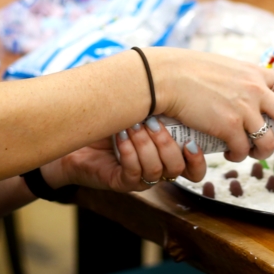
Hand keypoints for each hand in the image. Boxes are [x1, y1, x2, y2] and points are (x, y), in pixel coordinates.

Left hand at [50, 121, 204, 192]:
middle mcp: (158, 170)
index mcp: (169, 155)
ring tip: (133, 125)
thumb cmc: (113, 118)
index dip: (197, 160)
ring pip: (156, 170)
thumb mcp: (142, 110)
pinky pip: (133, 172)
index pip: (195, 170)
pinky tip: (121, 136)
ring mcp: (139, 178)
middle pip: (177, 168)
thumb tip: (180, 90)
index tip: (190, 141)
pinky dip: (129, 152)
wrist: (77, 133)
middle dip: (166, 144)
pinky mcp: (120, 183)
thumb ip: (163, 108)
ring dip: (145, 145)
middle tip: (152, 122)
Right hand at [145, 48, 273, 162]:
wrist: (165, 77)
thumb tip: (250, 92)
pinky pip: (242, 151)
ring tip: (251, 152)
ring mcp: (243, 110)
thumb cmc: (187, 71)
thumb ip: (242, 79)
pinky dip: (237, 156)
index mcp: (255, 73)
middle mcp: (255, 90)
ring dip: (262, 152)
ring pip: (269, 142)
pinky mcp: (228, 127)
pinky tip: (229, 153)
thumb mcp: (224, 67)